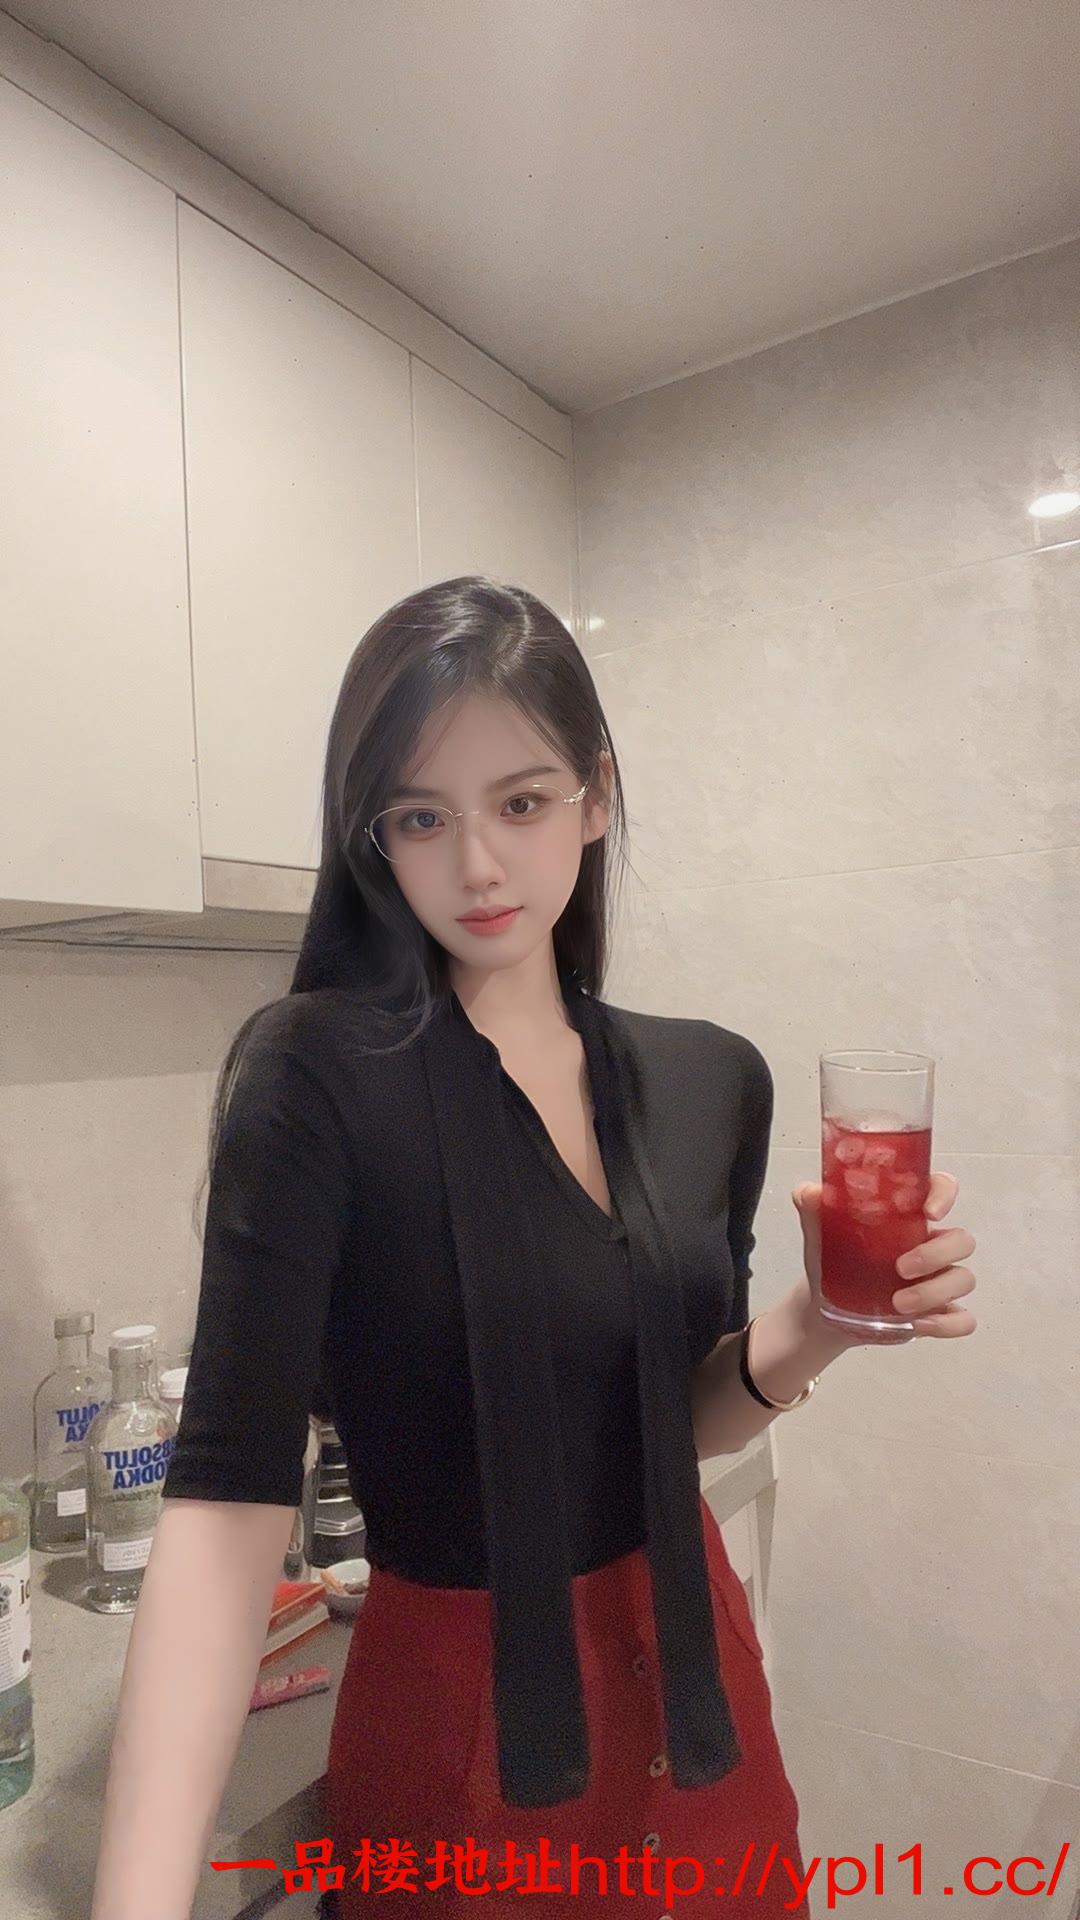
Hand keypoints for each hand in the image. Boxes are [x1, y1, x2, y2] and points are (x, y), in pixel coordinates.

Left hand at [792, 1172, 977, 1338]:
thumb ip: (814, 1209)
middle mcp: (932, 1245)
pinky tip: (918, 1325)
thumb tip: (807, 1192)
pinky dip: (947, 1323)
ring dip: (934, 1292)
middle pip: (962, 1240)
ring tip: (897, 1304)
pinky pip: (964, 1319)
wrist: (824, 1308)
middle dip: (936, 1254)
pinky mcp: (939, 1313)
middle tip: (900, 1269)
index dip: (945, 1194)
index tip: (929, 1212)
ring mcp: (939, 1281)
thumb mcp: (820, 1233)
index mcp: (909, 1218)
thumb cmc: (833, 1261)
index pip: (942, 1189)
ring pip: (964, 1279)